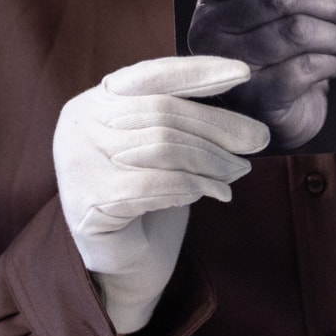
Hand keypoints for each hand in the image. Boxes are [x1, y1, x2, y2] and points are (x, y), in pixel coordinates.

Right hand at [54, 55, 268, 334]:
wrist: (125, 263)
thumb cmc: (149, 197)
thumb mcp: (164, 148)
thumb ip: (185, 123)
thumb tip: (244, 118)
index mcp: (95, 101)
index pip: (150, 75)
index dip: (196, 72)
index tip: (242, 73)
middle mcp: (79, 125)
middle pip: (161, 112)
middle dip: (217, 125)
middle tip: (258, 139)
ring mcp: (78, 163)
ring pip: (161, 147)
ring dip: (211, 160)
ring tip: (238, 170)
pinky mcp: (88, 203)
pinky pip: (152, 185)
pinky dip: (190, 186)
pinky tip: (213, 193)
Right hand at [187, 0, 335, 149]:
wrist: (285, 111)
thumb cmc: (286, 50)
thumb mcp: (284, 6)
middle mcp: (212, 27)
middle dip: (332, 2)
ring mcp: (229, 65)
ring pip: (295, 31)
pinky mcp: (255, 98)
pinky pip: (302, 68)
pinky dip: (330, 63)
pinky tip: (335, 66)